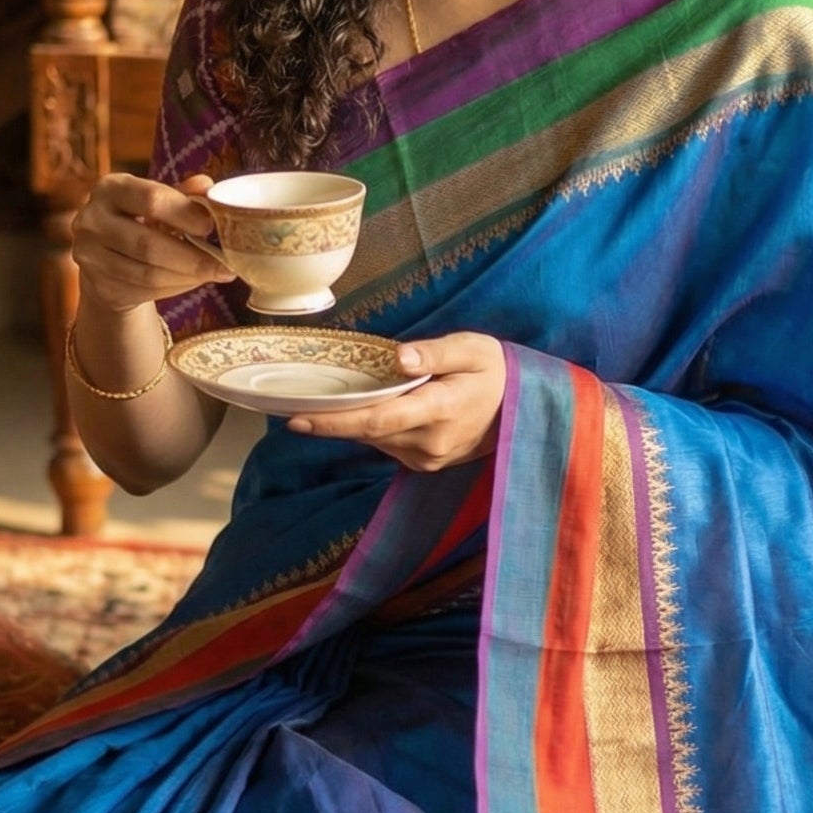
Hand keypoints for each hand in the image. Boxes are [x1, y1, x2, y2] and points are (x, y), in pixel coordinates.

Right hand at [70, 174, 226, 315]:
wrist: (104, 254)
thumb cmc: (138, 218)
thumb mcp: (156, 199)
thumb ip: (181, 194)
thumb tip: (208, 186)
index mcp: (111, 188)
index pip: (151, 199)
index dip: (184, 214)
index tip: (210, 226)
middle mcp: (92, 220)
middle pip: (148, 245)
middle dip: (192, 258)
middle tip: (224, 265)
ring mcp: (91, 256)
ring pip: (148, 274)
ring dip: (188, 277)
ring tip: (214, 273)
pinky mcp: (100, 286)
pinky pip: (144, 292)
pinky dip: (175, 288)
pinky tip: (192, 281)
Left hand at [288, 332, 505, 469]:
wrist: (525, 409)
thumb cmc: (496, 370)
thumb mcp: (472, 349)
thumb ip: (434, 353)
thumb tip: (399, 357)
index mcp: (441, 410)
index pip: (377, 420)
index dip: (335, 422)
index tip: (297, 420)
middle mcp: (431, 442)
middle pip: (367, 433)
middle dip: (328, 422)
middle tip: (287, 408)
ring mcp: (429, 458)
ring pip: (375, 441)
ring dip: (347, 424)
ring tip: (316, 405)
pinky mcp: (427, 463)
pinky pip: (387, 445)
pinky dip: (369, 428)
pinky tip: (356, 411)